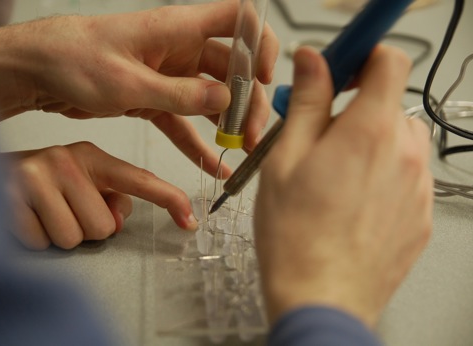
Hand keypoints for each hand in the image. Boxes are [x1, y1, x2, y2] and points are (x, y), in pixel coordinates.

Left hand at [0, 0, 278, 173]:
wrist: (36, 71)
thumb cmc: (71, 59)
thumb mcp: (127, 82)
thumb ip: (179, 94)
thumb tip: (225, 101)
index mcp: (177, 28)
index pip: (237, 19)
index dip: (259, 42)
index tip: (264, 75)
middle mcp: (179, 48)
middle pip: (230, 70)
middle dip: (246, 102)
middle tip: (251, 135)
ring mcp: (169, 75)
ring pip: (211, 98)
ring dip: (227, 124)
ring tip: (241, 151)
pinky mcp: (154, 98)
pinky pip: (184, 121)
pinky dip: (197, 143)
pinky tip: (211, 165)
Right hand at [3, 142, 197, 249]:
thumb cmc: (45, 184)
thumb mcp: (83, 181)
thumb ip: (110, 197)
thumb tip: (117, 217)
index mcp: (91, 157)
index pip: (139, 180)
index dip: (169, 200)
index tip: (190, 220)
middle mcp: (66, 160)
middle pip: (103, 227)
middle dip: (87, 229)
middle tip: (66, 210)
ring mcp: (37, 177)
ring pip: (74, 239)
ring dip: (61, 235)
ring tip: (46, 213)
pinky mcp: (10, 197)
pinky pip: (42, 242)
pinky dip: (37, 239)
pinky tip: (28, 217)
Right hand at [254, 46, 432, 326]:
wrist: (321, 298)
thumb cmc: (296, 235)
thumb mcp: (286, 157)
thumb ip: (308, 102)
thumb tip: (314, 62)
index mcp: (368, 133)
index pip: (390, 62)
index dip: (365, 57)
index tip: (343, 71)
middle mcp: (404, 156)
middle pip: (391, 105)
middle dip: (357, 111)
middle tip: (321, 137)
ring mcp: (418, 188)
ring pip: (400, 142)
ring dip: (372, 145)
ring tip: (334, 177)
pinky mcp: (421, 216)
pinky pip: (407, 177)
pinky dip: (383, 177)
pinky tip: (350, 204)